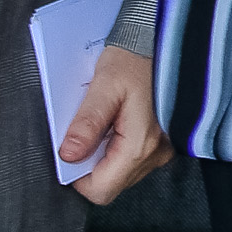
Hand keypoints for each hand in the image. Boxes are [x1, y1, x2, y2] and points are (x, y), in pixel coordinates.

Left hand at [61, 46, 169, 205]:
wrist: (163, 41)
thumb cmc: (135, 59)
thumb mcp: (104, 86)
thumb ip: (87, 123)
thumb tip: (68, 155)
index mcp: (140, 145)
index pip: (101, 190)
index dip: (78, 178)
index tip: (70, 150)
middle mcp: (155, 154)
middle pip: (111, 183)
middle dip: (91, 164)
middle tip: (86, 131)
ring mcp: (162, 150)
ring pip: (121, 173)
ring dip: (103, 156)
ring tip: (103, 123)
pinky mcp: (163, 142)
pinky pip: (132, 160)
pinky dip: (117, 148)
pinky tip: (116, 123)